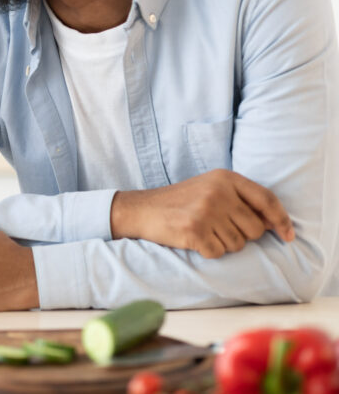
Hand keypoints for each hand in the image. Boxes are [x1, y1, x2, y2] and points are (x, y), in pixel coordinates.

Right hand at [111, 169, 295, 257]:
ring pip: (238, 244)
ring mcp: (206, 211)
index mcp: (225, 178)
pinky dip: (208, 251)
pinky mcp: (195, 230)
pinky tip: (194, 240)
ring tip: (203, 231)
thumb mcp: (211, 188)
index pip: (266, 199)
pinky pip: (218, 253)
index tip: (288, 235)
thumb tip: (273, 223)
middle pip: (255, 228)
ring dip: (223, 244)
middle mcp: (218, 192)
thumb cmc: (180, 202)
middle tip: (219, 228)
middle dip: (242, 235)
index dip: (281, 220)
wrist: (142, 209)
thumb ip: (241, 200)